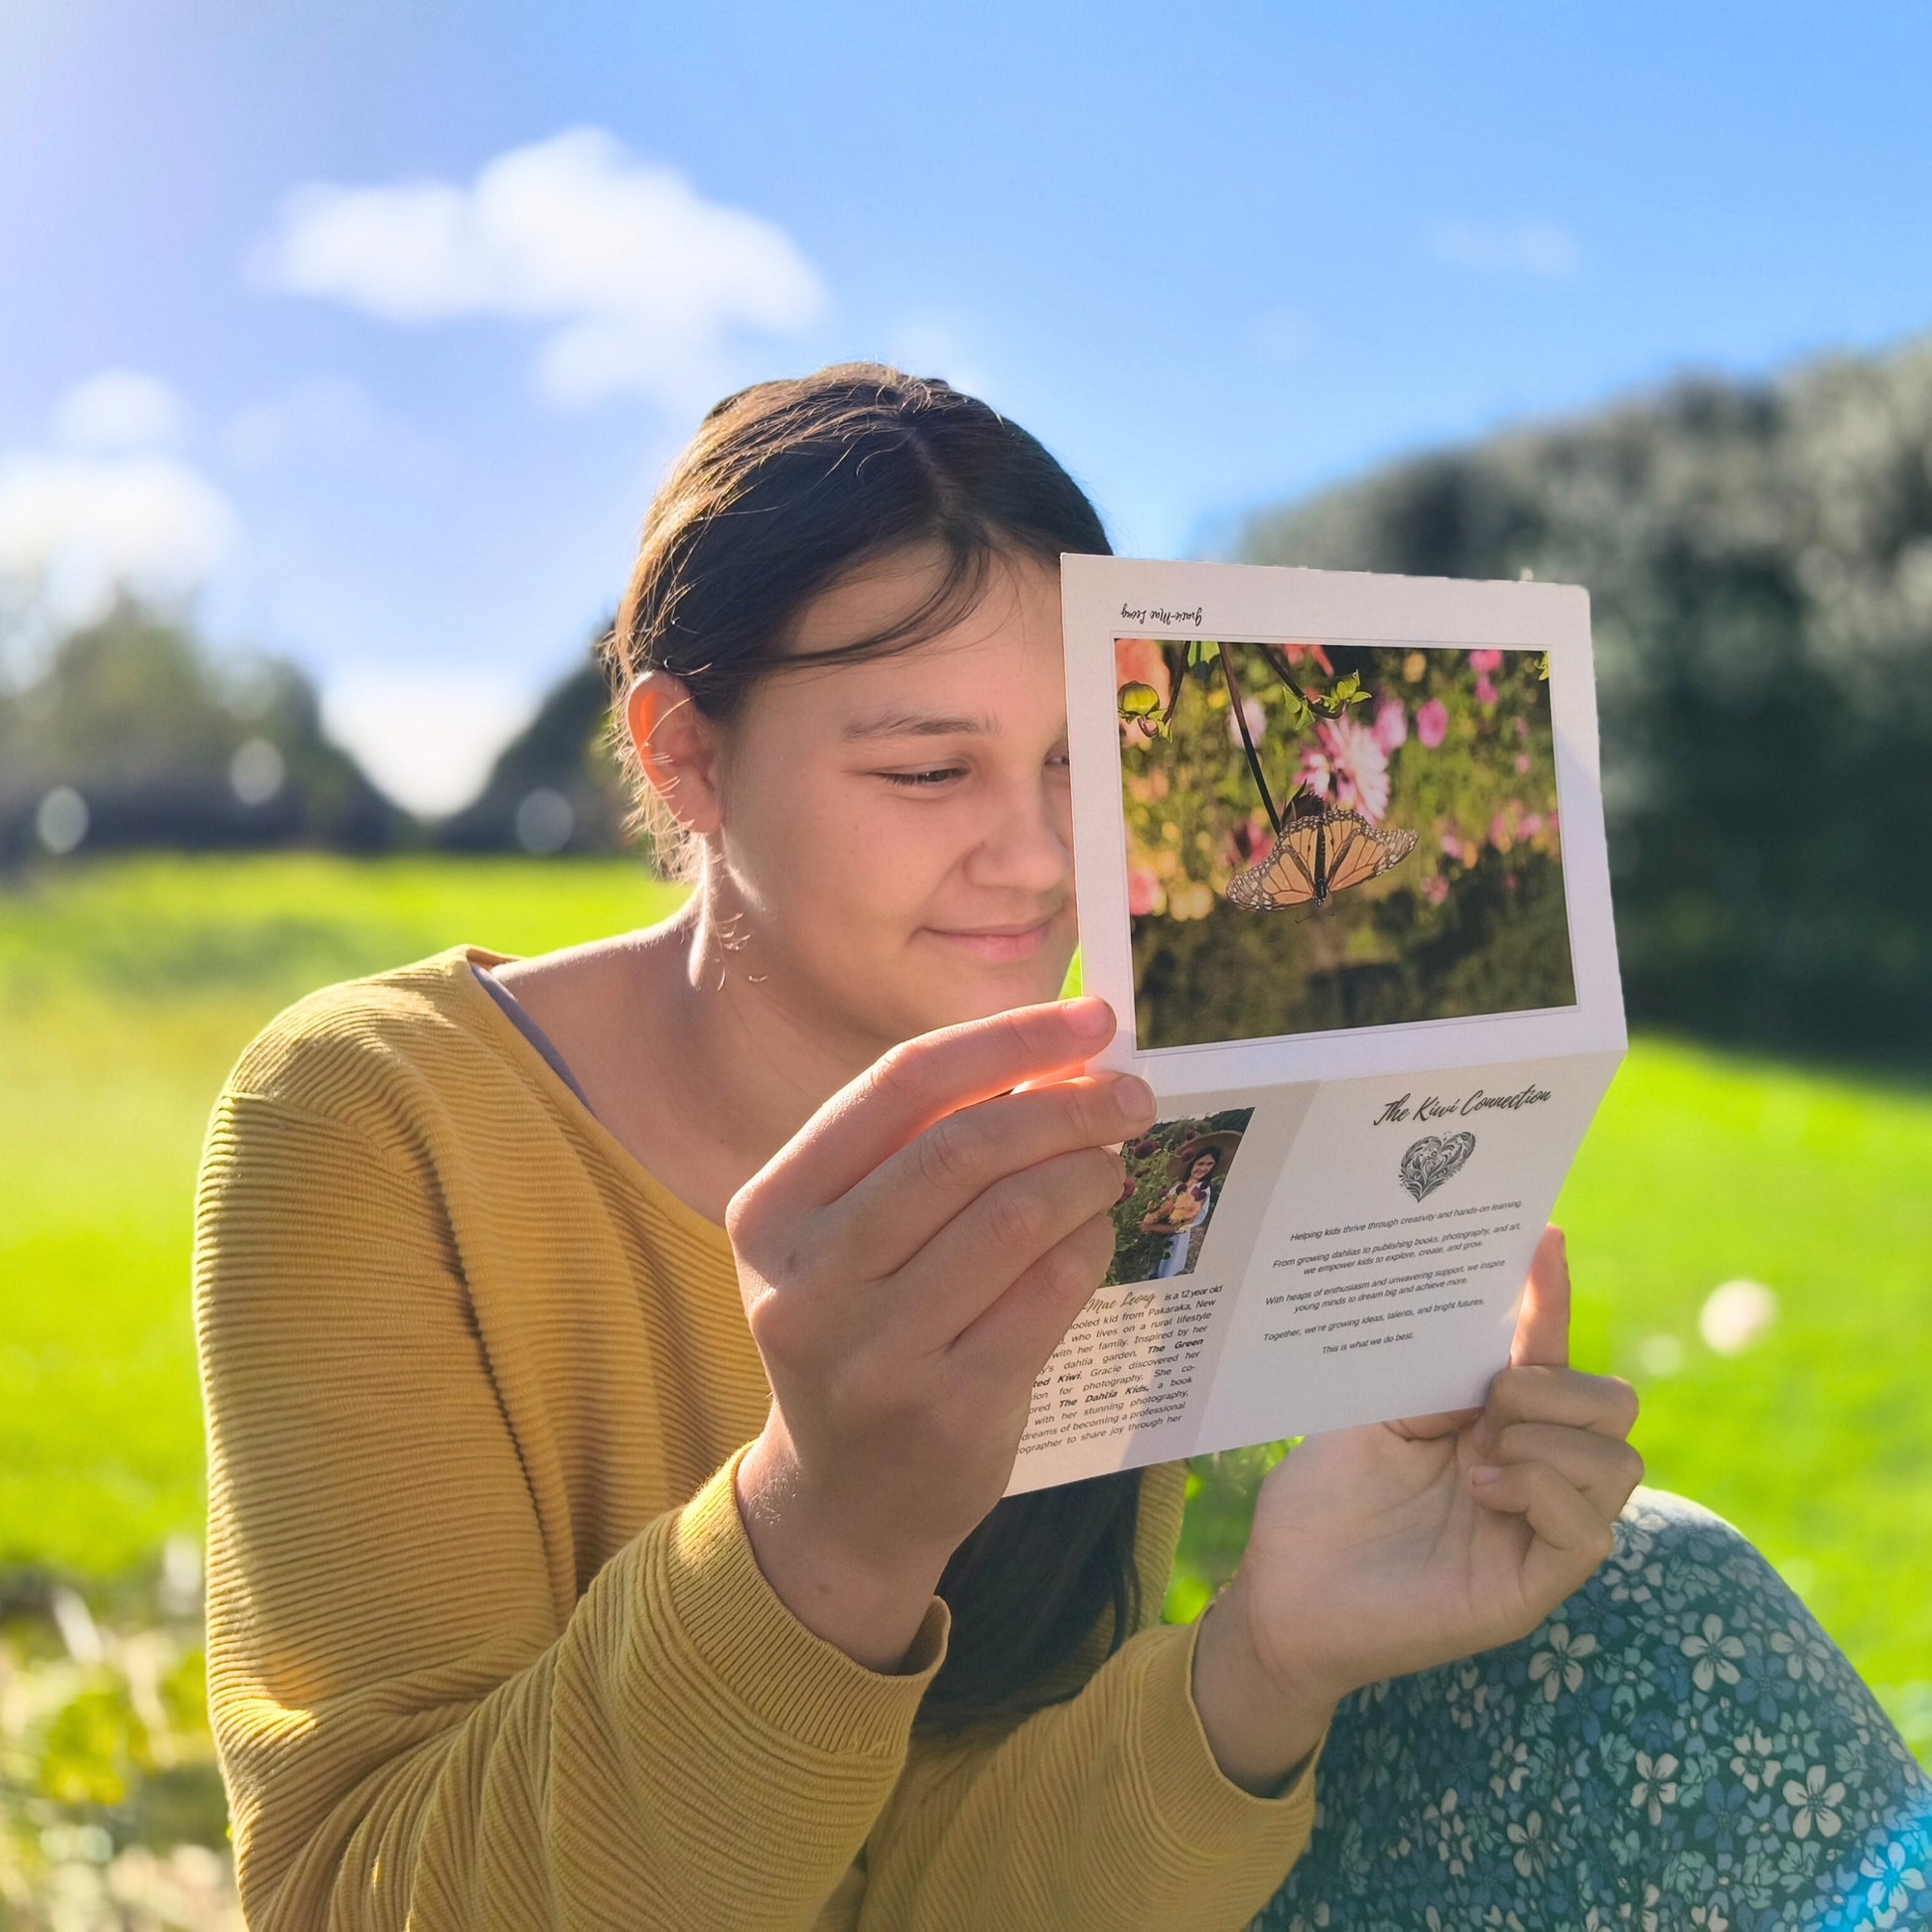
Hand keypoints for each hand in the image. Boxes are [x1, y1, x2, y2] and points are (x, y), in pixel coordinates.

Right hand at [728, 997, 1155, 1669]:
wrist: (841, 1498)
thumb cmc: (863, 1332)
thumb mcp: (847, 1238)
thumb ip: (922, 1149)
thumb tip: (1053, 1055)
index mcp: (772, 1209)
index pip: (898, 1086)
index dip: (1005, 1040)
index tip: (1090, 1020)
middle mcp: (807, 1278)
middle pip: (962, 1148)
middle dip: (1064, 1105)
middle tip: (1129, 1095)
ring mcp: (872, 1351)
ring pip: (1013, 1217)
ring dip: (1086, 1172)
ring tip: (1112, 1162)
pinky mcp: (946, 1407)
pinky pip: (1046, 1294)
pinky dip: (1088, 1245)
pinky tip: (1097, 1231)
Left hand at [1193, 1226, 1640, 1790]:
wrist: (1281, 1588)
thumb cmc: (1323, 1500)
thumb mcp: (1377, 1411)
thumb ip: (1437, 1368)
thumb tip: (1482, 1302)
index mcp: (1493, 1421)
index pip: (1547, 1353)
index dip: (1550, 1297)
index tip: (1541, 1238)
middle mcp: (1531, 1469)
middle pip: (1612, 1404)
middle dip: (1556, 1386)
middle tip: (1487, 1403)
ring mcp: (1537, 1529)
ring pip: (1618, 1463)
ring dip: (1549, 1442)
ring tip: (1478, 1456)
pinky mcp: (1533, 1586)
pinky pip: (1589, 1531)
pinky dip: (1542, 1491)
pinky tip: (1483, 1487)